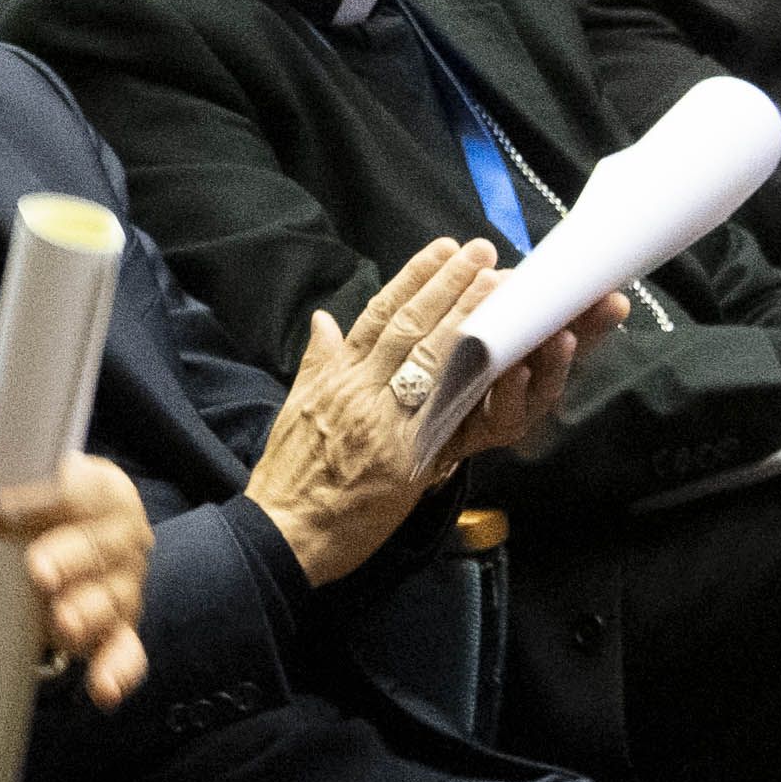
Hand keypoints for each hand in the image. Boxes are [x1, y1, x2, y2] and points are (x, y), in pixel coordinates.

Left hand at [0, 423, 155, 707]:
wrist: (27, 538)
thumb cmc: (17, 493)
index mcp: (101, 487)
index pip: (83, 490)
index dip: (42, 500)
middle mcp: (122, 537)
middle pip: (104, 547)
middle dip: (73, 558)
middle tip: (38, 571)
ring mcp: (123, 587)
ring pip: (113, 601)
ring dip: (88, 613)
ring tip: (60, 623)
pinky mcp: (116, 630)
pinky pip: (126, 652)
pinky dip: (118, 670)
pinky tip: (101, 689)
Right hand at [250, 235, 513, 582]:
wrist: (282, 532)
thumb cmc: (288, 476)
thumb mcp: (295, 407)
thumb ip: (317, 361)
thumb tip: (323, 320)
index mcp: (336, 377)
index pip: (378, 314)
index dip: (413, 278)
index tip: (442, 249)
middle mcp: (360, 390)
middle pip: (410, 327)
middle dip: (448, 285)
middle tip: (482, 251)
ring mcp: (385, 422)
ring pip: (430, 358)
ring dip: (467, 317)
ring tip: (497, 283)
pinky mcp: (406, 457)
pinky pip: (445, 411)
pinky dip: (471, 380)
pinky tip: (498, 355)